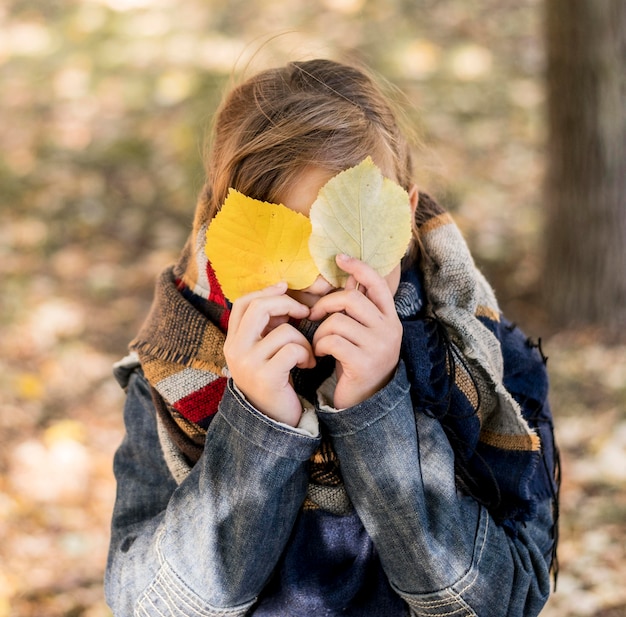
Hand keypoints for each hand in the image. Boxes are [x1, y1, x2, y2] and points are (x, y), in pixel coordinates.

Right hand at [224, 282, 315, 425]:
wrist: (273, 422)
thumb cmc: (274, 380)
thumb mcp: (264, 351)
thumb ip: (268, 326)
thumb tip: (281, 292)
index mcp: (232, 342)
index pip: (242, 303)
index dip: (265, 291)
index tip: (285, 287)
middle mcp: (235, 351)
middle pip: (259, 308)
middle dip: (286, 303)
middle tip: (304, 312)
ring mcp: (248, 364)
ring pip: (284, 331)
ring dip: (303, 340)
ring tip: (307, 355)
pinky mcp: (266, 377)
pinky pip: (293, 350)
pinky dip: (306, 355)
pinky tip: (308, 365)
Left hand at [308, 255, 401, 408]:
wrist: (366, 401)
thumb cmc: (359, 360)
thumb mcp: (363, 332)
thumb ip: (358, 307)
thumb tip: (348, 275)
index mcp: (390, 318)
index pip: (377, 283)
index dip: (358, 267)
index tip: (340, 258)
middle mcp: (389, 330)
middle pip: (351, 299)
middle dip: (326, 304)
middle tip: (314, 314)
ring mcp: (378, 347)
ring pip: (338, 321)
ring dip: (319, 331)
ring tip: (318, 342)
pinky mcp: (363, 364)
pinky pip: (332, 341)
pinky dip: (319, 345)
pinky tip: (319, 354)